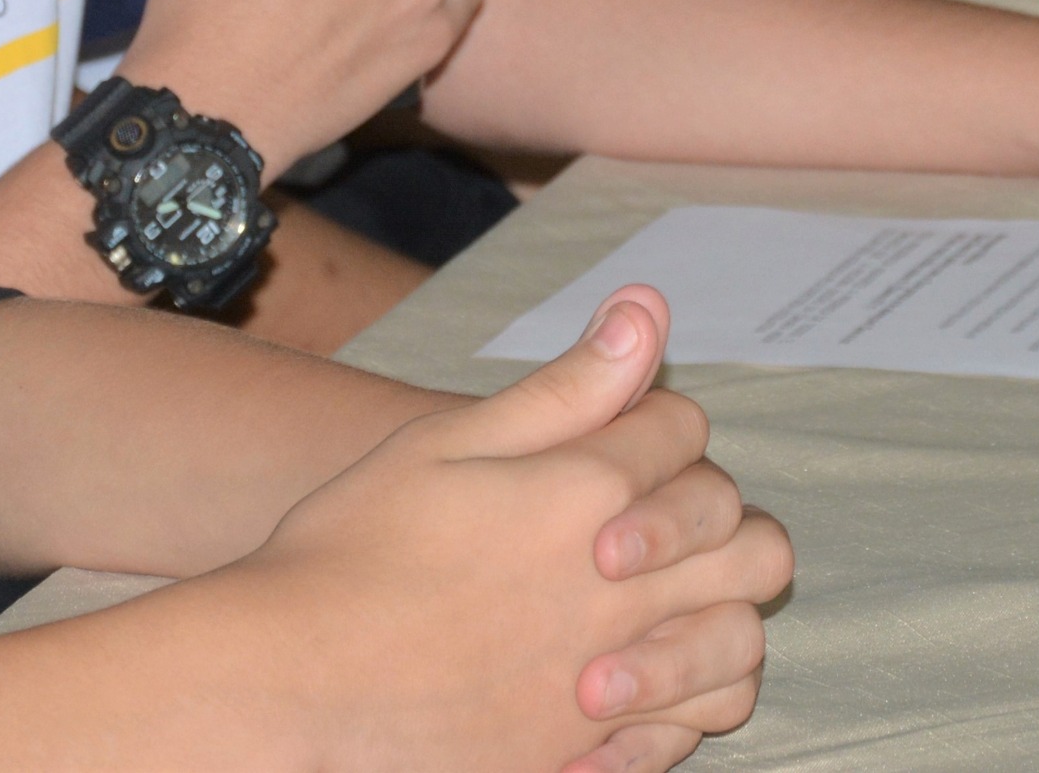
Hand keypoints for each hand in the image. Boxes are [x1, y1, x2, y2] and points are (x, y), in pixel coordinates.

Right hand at [222, 287, 789, 772]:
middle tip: (660, 521)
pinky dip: (684, 705)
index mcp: (584, 494)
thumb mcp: (446, 441)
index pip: (682, 431)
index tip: (614, 438)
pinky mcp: (583, 751)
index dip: (654, 422)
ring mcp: (607, 680)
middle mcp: (617, 589)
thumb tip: (647, 310)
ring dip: (720, 612)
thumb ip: (563, 386)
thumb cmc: (352, 549)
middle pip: (750, 541)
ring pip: (739, 644)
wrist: (289, 681)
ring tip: (665, 604)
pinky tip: (636, 682)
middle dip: (719, 518)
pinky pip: (689, 732)